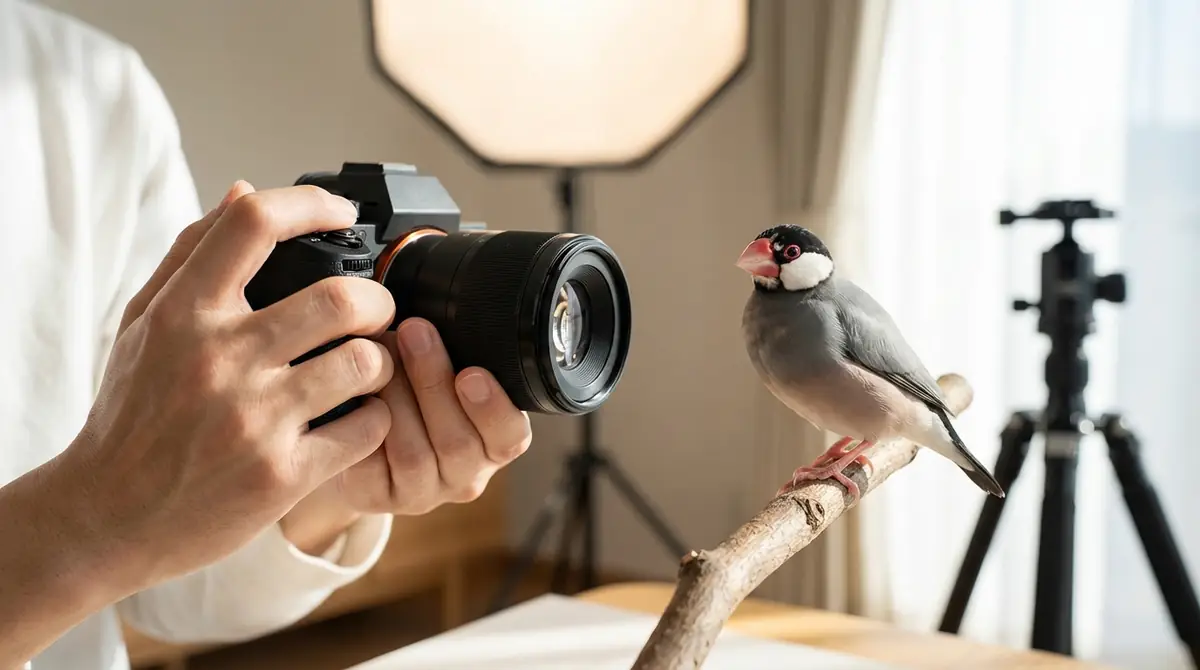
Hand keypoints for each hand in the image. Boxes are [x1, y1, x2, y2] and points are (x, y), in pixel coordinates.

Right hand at [60, 182, 396, 592]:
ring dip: (381, 361)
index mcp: (183, 313)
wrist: (105, 517)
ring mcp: (253, 419)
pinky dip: (375, 419)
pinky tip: (357, 418)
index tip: (342, 213)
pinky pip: (367, 428)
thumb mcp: (144, 325)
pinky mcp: (281, 475)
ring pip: (364, 362)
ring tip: (367, 367)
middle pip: (340, 298)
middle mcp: (220, 359)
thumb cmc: (131, 415)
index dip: (312, 204)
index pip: (253, 224)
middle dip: (377, 300)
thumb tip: (243, 190)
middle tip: (377, 311)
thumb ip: (191, 253)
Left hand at [282, 318, 531, 547]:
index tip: (471, 372)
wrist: (356, 433)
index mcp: (492, 443)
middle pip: (458, 442)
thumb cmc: (408, 391)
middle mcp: (464, 474)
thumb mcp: (440, 370)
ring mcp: (422, 492)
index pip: (511, 437)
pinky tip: (354, 393)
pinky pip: (372, 467)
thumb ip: (455, 351)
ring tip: (376, 354)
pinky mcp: (378, 498)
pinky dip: (362, 425)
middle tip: (413, 332)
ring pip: (415, 454)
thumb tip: (437, 307)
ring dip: (396, 397)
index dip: (494, 408)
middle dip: (433, 381)